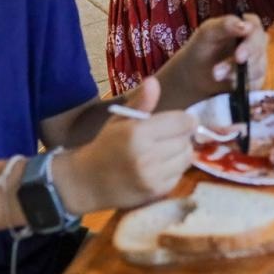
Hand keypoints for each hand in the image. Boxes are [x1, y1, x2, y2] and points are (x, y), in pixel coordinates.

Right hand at [60, 78, 196, 211]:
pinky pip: (180, 175)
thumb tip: (153, 81)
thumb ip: (140, 102)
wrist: (86, 182)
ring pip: (186, 158)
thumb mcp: (119, 121)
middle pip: (186, 140)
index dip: (186, 120)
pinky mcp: (156, 192)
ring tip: (164, 151)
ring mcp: (152, 176)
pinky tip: (159, 167)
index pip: (182, 122)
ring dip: (180, 153)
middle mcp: (147, 155)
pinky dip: (174, 170)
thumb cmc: (105, 146)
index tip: (181, 121)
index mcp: (138, 133)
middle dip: (182, 136)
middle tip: (168, 137)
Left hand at [144, 14, 267, 111]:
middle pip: (260, 46)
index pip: (255, 25)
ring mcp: (258, 62)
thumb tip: (247, 25)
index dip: (251, 35)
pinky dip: (241, 84)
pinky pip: (256, 83)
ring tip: (217, 75)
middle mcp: (255, 42)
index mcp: (244, 26)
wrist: (194, 76)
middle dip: (244, 55)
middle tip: (229, 62)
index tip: (241, 45)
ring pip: (259, 66)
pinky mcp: (256, 80)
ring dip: (237, 72)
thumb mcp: (207, 33)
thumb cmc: (201, 49)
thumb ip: (225, 25)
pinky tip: (229, 84)